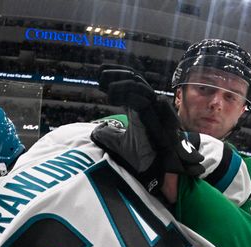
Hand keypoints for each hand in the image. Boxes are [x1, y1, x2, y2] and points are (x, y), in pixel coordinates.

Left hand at [92, 66, 204, 194]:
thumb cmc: (138, 158)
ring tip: (104, 86)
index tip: (100, 72)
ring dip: (119, 81)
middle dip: (116, 72)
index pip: (132, 81)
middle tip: (100, 74)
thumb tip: (97, 130)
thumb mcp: (118, 143)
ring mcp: (152, 108)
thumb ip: (109, 134)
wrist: (149, 170)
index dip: (117, 73)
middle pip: (135, 76)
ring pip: (138, 84)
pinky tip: (111, 98)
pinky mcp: (153, 116)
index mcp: (140, 107)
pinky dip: (124, 94)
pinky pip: (140, 98)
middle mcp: (148, 104)